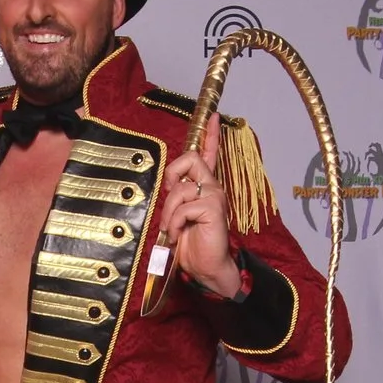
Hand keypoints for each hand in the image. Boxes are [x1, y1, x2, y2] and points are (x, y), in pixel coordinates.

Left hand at [159, 128, 240, 297]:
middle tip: (169, 200)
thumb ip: (175, 198)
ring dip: (168, 211)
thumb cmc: (191, 244)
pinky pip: (183, 206)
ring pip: (180, 188)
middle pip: (190, 158)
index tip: (212, 115)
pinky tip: (178, 233)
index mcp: (204, 187)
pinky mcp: (213, 208)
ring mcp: (214, 196)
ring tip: (172, 228)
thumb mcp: (177, 216)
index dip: (209, 134)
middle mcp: (212, 187)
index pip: (209, 154)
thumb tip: (168, 187)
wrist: (206, 268)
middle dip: (172, 175)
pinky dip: (174, 222)